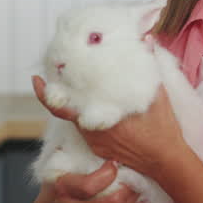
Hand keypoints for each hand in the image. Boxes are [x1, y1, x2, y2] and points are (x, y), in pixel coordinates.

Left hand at [32, 75, 187, 180]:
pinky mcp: (100, 149)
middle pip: (69, 109)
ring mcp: (95, 142)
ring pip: (79, 118)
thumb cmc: (162, 129)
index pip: (61, 105)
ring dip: (78, 104)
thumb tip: (145, 40)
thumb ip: (149, 66)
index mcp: (100, 116)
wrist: (166, 162)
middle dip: (64, 92)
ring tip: (80, 85)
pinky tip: (96, 105)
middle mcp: (92, 131)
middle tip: (61, 72)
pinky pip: (87, 129)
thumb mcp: (158, 95)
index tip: (36, 79)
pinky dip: (88, 115)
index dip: (45, 93)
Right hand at [32, 160, 145, 202]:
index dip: (107, 175)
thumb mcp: (59, 165)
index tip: (115, 162)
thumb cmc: (60, 183)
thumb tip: (86, 122)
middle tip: (138, 176)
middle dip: (128, 189)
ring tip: (143, 189)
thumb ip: (72, 149)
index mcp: (62, 188)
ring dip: (133, 202)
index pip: (88, 186)